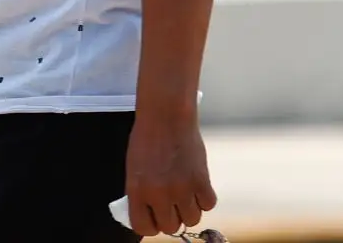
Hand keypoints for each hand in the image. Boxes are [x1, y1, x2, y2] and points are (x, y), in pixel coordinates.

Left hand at [126, 113, 217, 236]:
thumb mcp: (134, 168)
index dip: (151, 224)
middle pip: (170, 227)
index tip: (155, 216)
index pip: (144, 228)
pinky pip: (208, 204)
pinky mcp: (201, 180)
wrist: (166, 114)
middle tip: (173, 204)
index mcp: (137, 191)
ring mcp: (182, 188)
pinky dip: (204, 198)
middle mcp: (159, 194)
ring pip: (191, 220)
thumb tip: (151, 214)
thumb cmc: (147, 137)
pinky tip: (198, 186)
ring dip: (189, 210)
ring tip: (186, 194)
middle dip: (171, 217)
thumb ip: (141, 193)